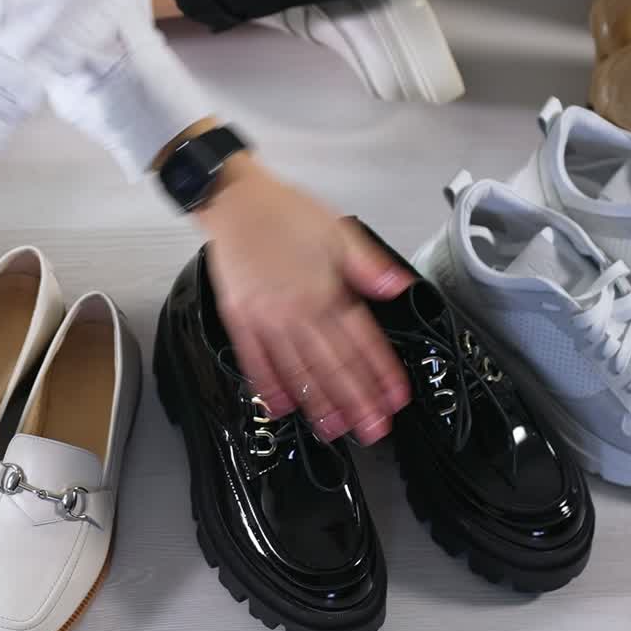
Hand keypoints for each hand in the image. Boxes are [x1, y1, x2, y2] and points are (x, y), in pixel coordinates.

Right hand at [199, 157, 411, 444]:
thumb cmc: (283, 212)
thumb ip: (368, 265)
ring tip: (335, 428)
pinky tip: (282, 407)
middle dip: (355, 400)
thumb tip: (397, 288)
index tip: (395, 398)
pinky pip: (254, 360)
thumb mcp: (338, 230)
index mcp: (325, 289)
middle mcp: (296, 310)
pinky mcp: (239, 318)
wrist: (233, 200)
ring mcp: (265, 318)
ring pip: (297, 370)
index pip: (361, 341)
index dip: (380, 373)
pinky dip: (269, 386)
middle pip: (332, 364)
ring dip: (318, 402)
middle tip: (372, 430)